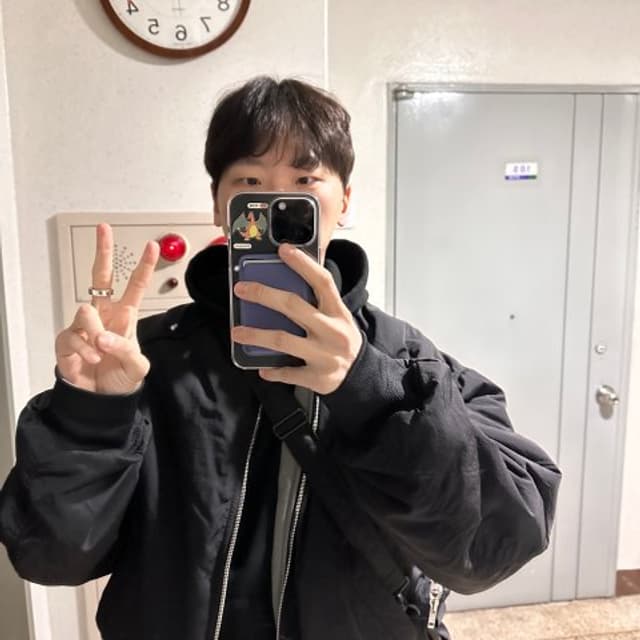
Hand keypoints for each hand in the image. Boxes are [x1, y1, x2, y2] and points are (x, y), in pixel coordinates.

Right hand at [55, 224, 159, 393]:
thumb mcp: (137, 366)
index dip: (143, 267)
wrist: (102, 399)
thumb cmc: (121, 377)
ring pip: (85, 312)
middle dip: (103, 252)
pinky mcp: (67, 339)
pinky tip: (91, 359)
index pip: (134, 287)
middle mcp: (103, 315)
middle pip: (100, 277)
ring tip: (101, 351)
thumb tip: (107, 333)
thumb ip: (127, 348)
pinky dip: (85, 350)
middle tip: (104, 230)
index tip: (151, 247)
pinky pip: (74, 336)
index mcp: (124, 316)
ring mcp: (84, 326)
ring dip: (96, 333)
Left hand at [231, 244, 362, 394]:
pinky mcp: (316, 377)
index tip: (283, 249)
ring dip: (256, 335)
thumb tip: (290, 277)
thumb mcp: (339, 317)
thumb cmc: (343, 341)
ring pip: (283, 340)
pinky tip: (261, 368)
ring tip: (237, 332)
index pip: (322, 281)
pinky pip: (287, 372)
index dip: (303, 264)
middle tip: (242, 289)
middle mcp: (331, 331)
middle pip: (293, 306)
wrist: (362, 375)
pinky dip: (272, 371)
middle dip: (264, 295)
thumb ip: (320, 302)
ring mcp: (324, 355)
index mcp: (338, 312)